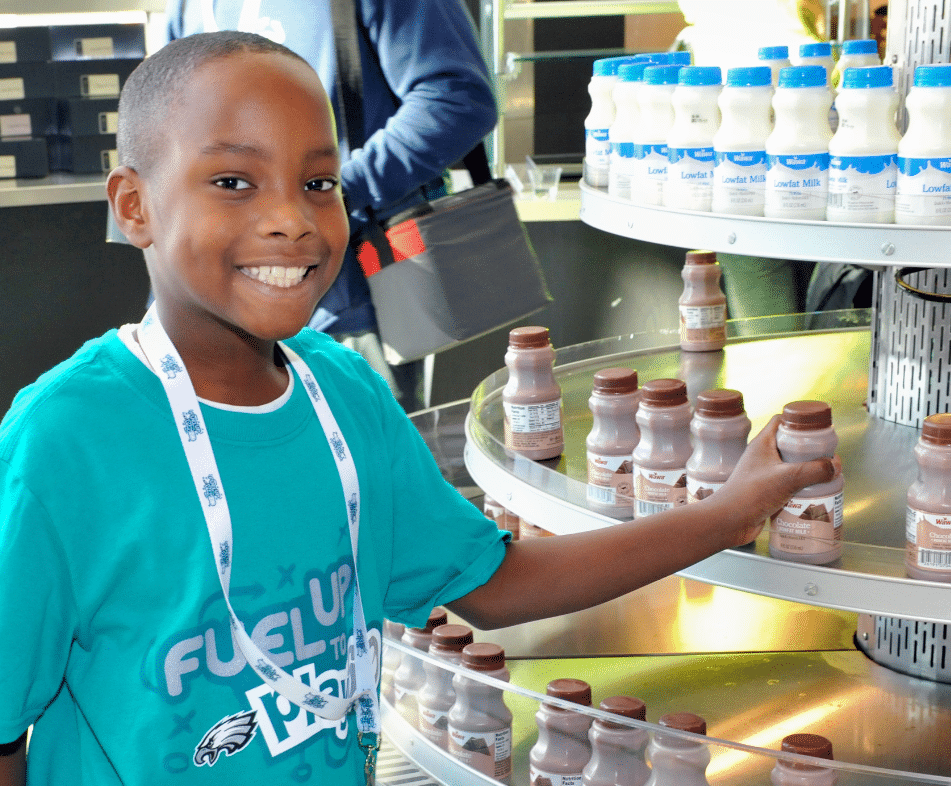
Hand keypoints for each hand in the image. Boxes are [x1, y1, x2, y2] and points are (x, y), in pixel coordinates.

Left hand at [705, 415, 836, 547]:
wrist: (729, 521)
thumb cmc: (749, 494)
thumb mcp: (787, 478)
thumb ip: (814, 470)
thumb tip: (834, 466)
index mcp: (762, 444)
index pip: (782, 421)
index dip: (800, 421)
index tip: (818, 430)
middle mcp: (762, 456)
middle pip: (790, 444)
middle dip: (809, 450)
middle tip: (826, 457)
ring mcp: (763, 474)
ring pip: (791, 466)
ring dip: (807, 471)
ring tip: (824, 477)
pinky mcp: (766, 491)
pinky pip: (787, 484)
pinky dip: (800, 487)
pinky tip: (813, 494)